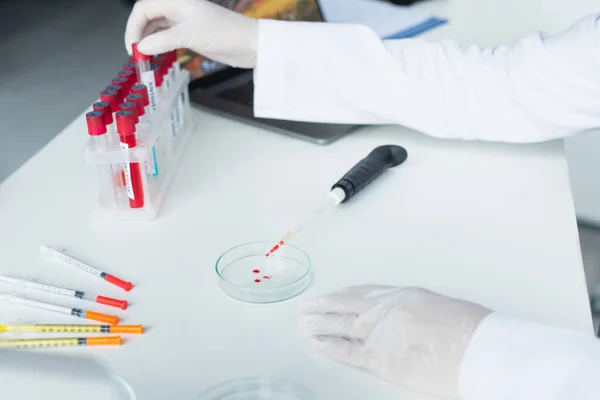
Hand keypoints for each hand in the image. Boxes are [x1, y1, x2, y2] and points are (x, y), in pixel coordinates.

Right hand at [124, 0, 258, 67]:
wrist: (249, 44)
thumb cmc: (225, 33)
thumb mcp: (189, 36)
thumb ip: (162, 41)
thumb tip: (141, 47)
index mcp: (177, 1)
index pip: (143, 9)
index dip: (133, 27)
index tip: (132, 46)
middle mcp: (179, 9)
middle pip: (148, 18)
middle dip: (139, 35)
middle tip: (136, 54)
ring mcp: (185, 22)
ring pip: (157, 29)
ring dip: (148, 42)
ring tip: (144, 58)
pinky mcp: (191, 34)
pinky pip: (168, 38)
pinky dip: (160, 46)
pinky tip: (157, 57)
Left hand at [297, 285, 490, 397]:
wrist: (477, 349)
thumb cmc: (469, 329)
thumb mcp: (439, 307)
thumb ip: (413, 310)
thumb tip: (404, 319)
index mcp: (400, 295)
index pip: (362, 293)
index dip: (342, 295)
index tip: (331, 296)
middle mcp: (384, 310)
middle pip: (344, 306)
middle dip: (322, 306)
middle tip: (304, 306)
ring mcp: (379, 334)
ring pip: (338, 326)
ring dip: (317, 324)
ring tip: (301, 322)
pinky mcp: (379, 360)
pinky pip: (346, 352)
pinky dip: (328, 347)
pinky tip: (314, 343)